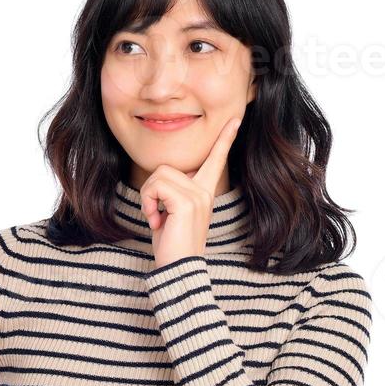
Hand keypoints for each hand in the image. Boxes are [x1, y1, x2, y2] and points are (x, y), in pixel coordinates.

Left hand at [140, 114, 241, 267]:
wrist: (178, 267)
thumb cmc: (172, 243)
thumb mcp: (172, 213)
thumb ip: (173, 192)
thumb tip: (162, 178)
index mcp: (204, 191)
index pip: (216, 160)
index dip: (225, 138)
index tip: (236, 118)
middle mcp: (204, 191)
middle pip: (166, 168)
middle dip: (150, 190)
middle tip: (155, 214)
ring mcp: (198, 195)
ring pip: (159, 175)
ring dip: (148, 197)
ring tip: (157, 218)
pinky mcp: (187, 202)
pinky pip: (156, 186)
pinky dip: (148, 203)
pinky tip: (157, 221)